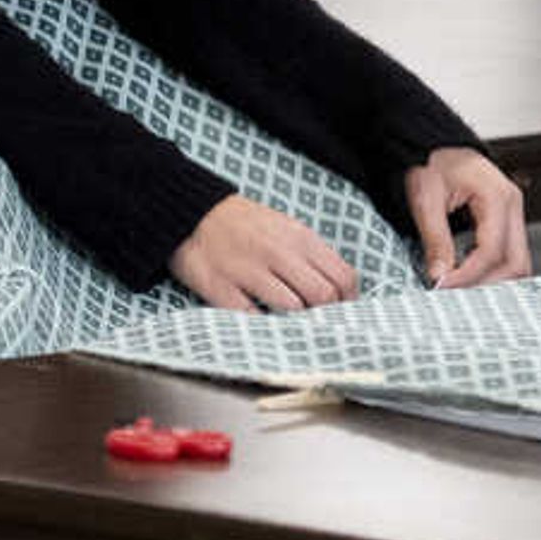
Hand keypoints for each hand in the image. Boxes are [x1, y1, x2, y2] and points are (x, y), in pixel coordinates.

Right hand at [170, 196, 362, 312]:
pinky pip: (252, 317)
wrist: (193, 214)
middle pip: (323, 296)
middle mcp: (278, 253)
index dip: (348, 300)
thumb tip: (341, 290)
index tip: (341, 310)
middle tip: (315, 319)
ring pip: (293, 308)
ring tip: (288, 319)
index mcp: (300, 238)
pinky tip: (260, 320)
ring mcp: (248, 271)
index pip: (343, 276)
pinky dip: (261, 325)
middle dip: (324, 313)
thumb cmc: (245, 225)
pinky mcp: (221, 288)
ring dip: (294, 320)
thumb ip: (313, 256)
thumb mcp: (287, 228)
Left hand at [405, 146, 531, 287]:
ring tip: (460, 288)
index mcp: (497, 196)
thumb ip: (436, 239)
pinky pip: (508, 255)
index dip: (468, 274)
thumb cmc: (431, 161)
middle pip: (516, 262)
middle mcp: (512, 205)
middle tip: (454, 296)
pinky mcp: (505, 221)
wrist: (433, 144)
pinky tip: (466, 274)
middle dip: (485, 284)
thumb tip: (439, 275)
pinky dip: (491, 271)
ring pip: (517, 263)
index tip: (442, 286)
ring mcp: (512, 214)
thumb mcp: (426, 198)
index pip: (491, 250)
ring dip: (491, 281)